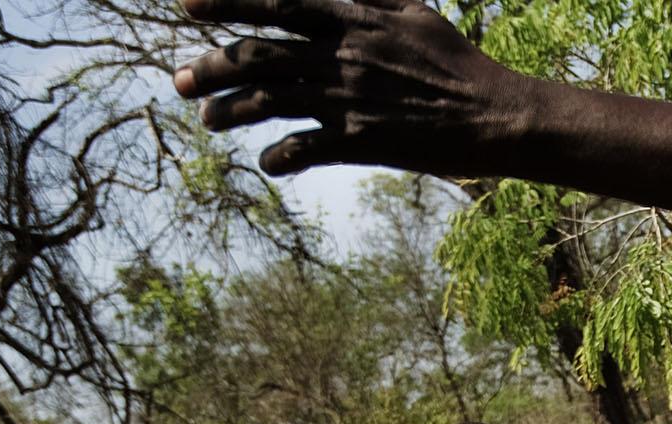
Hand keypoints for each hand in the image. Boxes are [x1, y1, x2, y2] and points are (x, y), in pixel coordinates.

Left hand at [174, 0, 521, 177]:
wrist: (494, 114)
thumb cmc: (456, 60)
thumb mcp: (413, 8)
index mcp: (352, 17)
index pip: (275, 2)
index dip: (226, 1)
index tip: (185, 5)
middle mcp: (341, 55)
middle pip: (259, 54)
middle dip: (211, 65)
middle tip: (177, 79)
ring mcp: (349, 99)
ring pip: (270, 100)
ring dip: (230, 110)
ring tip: (206, 118)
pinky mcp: (362, 141)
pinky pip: (304, 149)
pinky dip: (278, 156)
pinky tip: (266, 161)